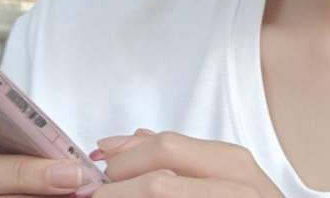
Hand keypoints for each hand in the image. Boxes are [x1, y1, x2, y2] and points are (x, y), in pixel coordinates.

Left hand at [91, 129, 284, 197]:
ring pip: (161, 193)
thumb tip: (133, 137)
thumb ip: (183, 158)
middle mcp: (238, 183)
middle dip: (118, 184)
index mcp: (232, 163)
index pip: (167, 146)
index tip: (96, 162)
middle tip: (92, 193)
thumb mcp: (222, 180)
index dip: (124, 155)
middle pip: (160, 179)